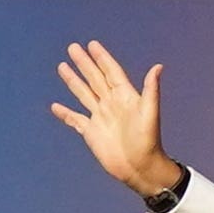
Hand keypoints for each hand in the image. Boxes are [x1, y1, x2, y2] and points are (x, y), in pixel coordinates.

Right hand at [49, 38, 183, 200]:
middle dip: (84, 63)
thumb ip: (151, 89)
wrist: (141, 168)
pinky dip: (65, 113)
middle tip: (73, 47)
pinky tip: (55, 106)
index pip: (111, 72)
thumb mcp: (150, 113)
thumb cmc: (149, 141)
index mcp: (125, 97)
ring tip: (62, 66)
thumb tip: (158, 67)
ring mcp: (100, 117)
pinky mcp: (91, 132)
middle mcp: (111, 104)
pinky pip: (74, 120)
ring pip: (83, 94)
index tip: (92, 44)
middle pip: (94, 78)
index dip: (102, 58)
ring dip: (73, 80)